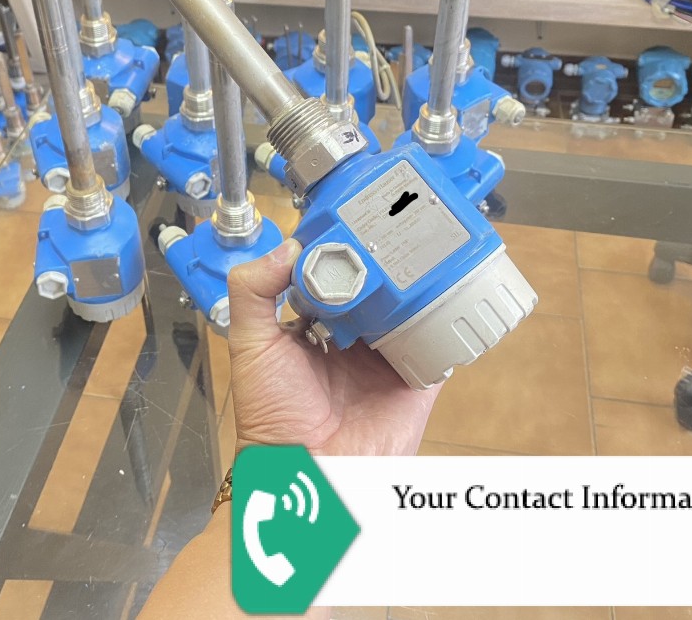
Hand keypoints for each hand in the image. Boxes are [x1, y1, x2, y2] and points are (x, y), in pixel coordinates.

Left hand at [227, 239, 440, 457]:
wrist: (309, 467)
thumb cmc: (272, 416)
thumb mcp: (250, 344)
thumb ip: (254, 292)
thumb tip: (286, 248)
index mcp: (311, 328)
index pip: (328, 277)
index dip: (336, 253)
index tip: (345, 224)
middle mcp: (350, 339)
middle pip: (371, 288)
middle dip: (378, 263)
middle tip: (387, 232)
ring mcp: (384, 357)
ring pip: (404, 308)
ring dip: (410, 283)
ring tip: (414, 253)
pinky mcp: (414, 377)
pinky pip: (434, 342)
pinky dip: (440, 318)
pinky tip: (440, 292)